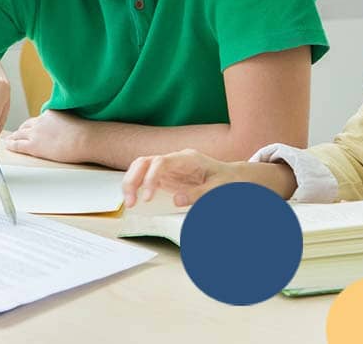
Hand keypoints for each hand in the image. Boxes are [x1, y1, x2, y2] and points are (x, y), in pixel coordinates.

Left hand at [5, 110, 91, 163]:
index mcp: (51, 114)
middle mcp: (41, 121)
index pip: (38, 120)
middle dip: (21, 130)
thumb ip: (68, 123)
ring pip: (19, 134)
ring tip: (9, 140)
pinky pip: (18, 145)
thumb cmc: (86, 133)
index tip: (32, 128)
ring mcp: (36, 133)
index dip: (34, 125)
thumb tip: (71, 130)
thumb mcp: (75, 122)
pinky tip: (8, 146)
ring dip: (13, 137)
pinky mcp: (34, 145)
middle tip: (16, 134)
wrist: (85, 139)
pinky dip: (12, 145)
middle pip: (26, 125)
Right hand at [122, 149, 242, 208]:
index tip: (147, 197)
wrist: (233, 177)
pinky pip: (145, 178)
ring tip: (129, 203)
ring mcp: (168, 168)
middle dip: (133, 180)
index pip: (160, 162)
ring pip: (141, 168)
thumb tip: (176, 200)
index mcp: (186, 158)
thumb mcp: (218, 188)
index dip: (150, 178)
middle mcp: (173, 160)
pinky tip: (134, 199)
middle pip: (144, 162)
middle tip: (130, 202)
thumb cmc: (226, 180)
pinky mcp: (166, 177)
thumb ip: (198, 194)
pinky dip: (137, 187)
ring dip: (131, 183)